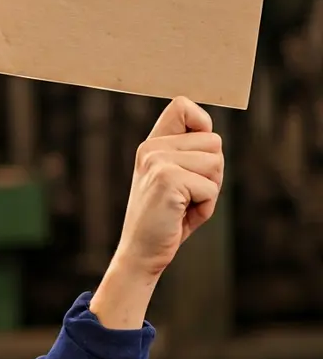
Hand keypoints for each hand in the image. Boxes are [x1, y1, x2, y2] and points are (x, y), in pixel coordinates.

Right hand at [90, 97, 224, 329]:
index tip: (196, 153)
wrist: (142, 252)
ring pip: (216, 163)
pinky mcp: (167, 180)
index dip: (202, 123)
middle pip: (214, 141)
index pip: (182, 106)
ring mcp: (157, 162)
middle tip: (189, 194)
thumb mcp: (177, 180)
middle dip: (213, 172)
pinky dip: (206, 207)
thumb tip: (213, 136)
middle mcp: (151, 148)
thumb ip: (191, 154)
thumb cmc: (166, 218)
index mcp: (152, 145)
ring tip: (185, 204)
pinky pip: (211, 187)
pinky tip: (183, 215)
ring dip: (210, 190)